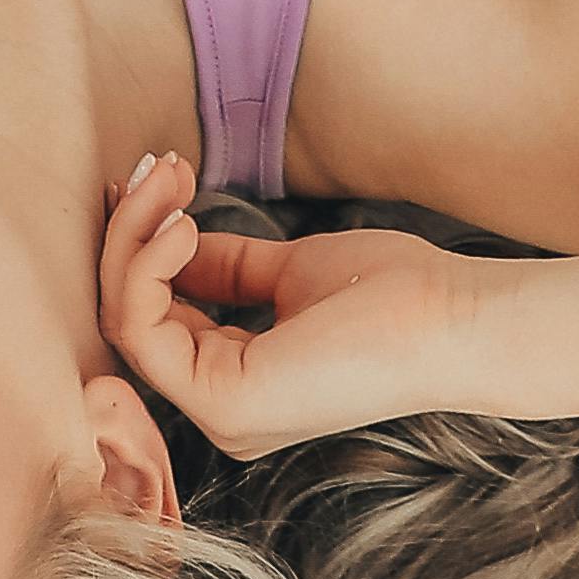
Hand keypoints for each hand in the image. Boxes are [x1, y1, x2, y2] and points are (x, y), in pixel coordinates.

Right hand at [97, 157, 494, 461]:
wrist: (451, 319)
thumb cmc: (395, 297)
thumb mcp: (291, 271)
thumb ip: (228, 268)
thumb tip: (172, 237)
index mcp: (236, 383)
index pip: (155, 317)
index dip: (141, 243)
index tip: (154, 176)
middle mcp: (219, 409)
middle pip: (129, 316)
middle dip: (130, 230)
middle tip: (156, 165)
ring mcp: (219, 413)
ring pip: (126, 320)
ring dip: (134, 237)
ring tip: (167, 179)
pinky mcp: (224, 402)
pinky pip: (145, 329)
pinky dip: (149, 266)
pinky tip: (181, 224)